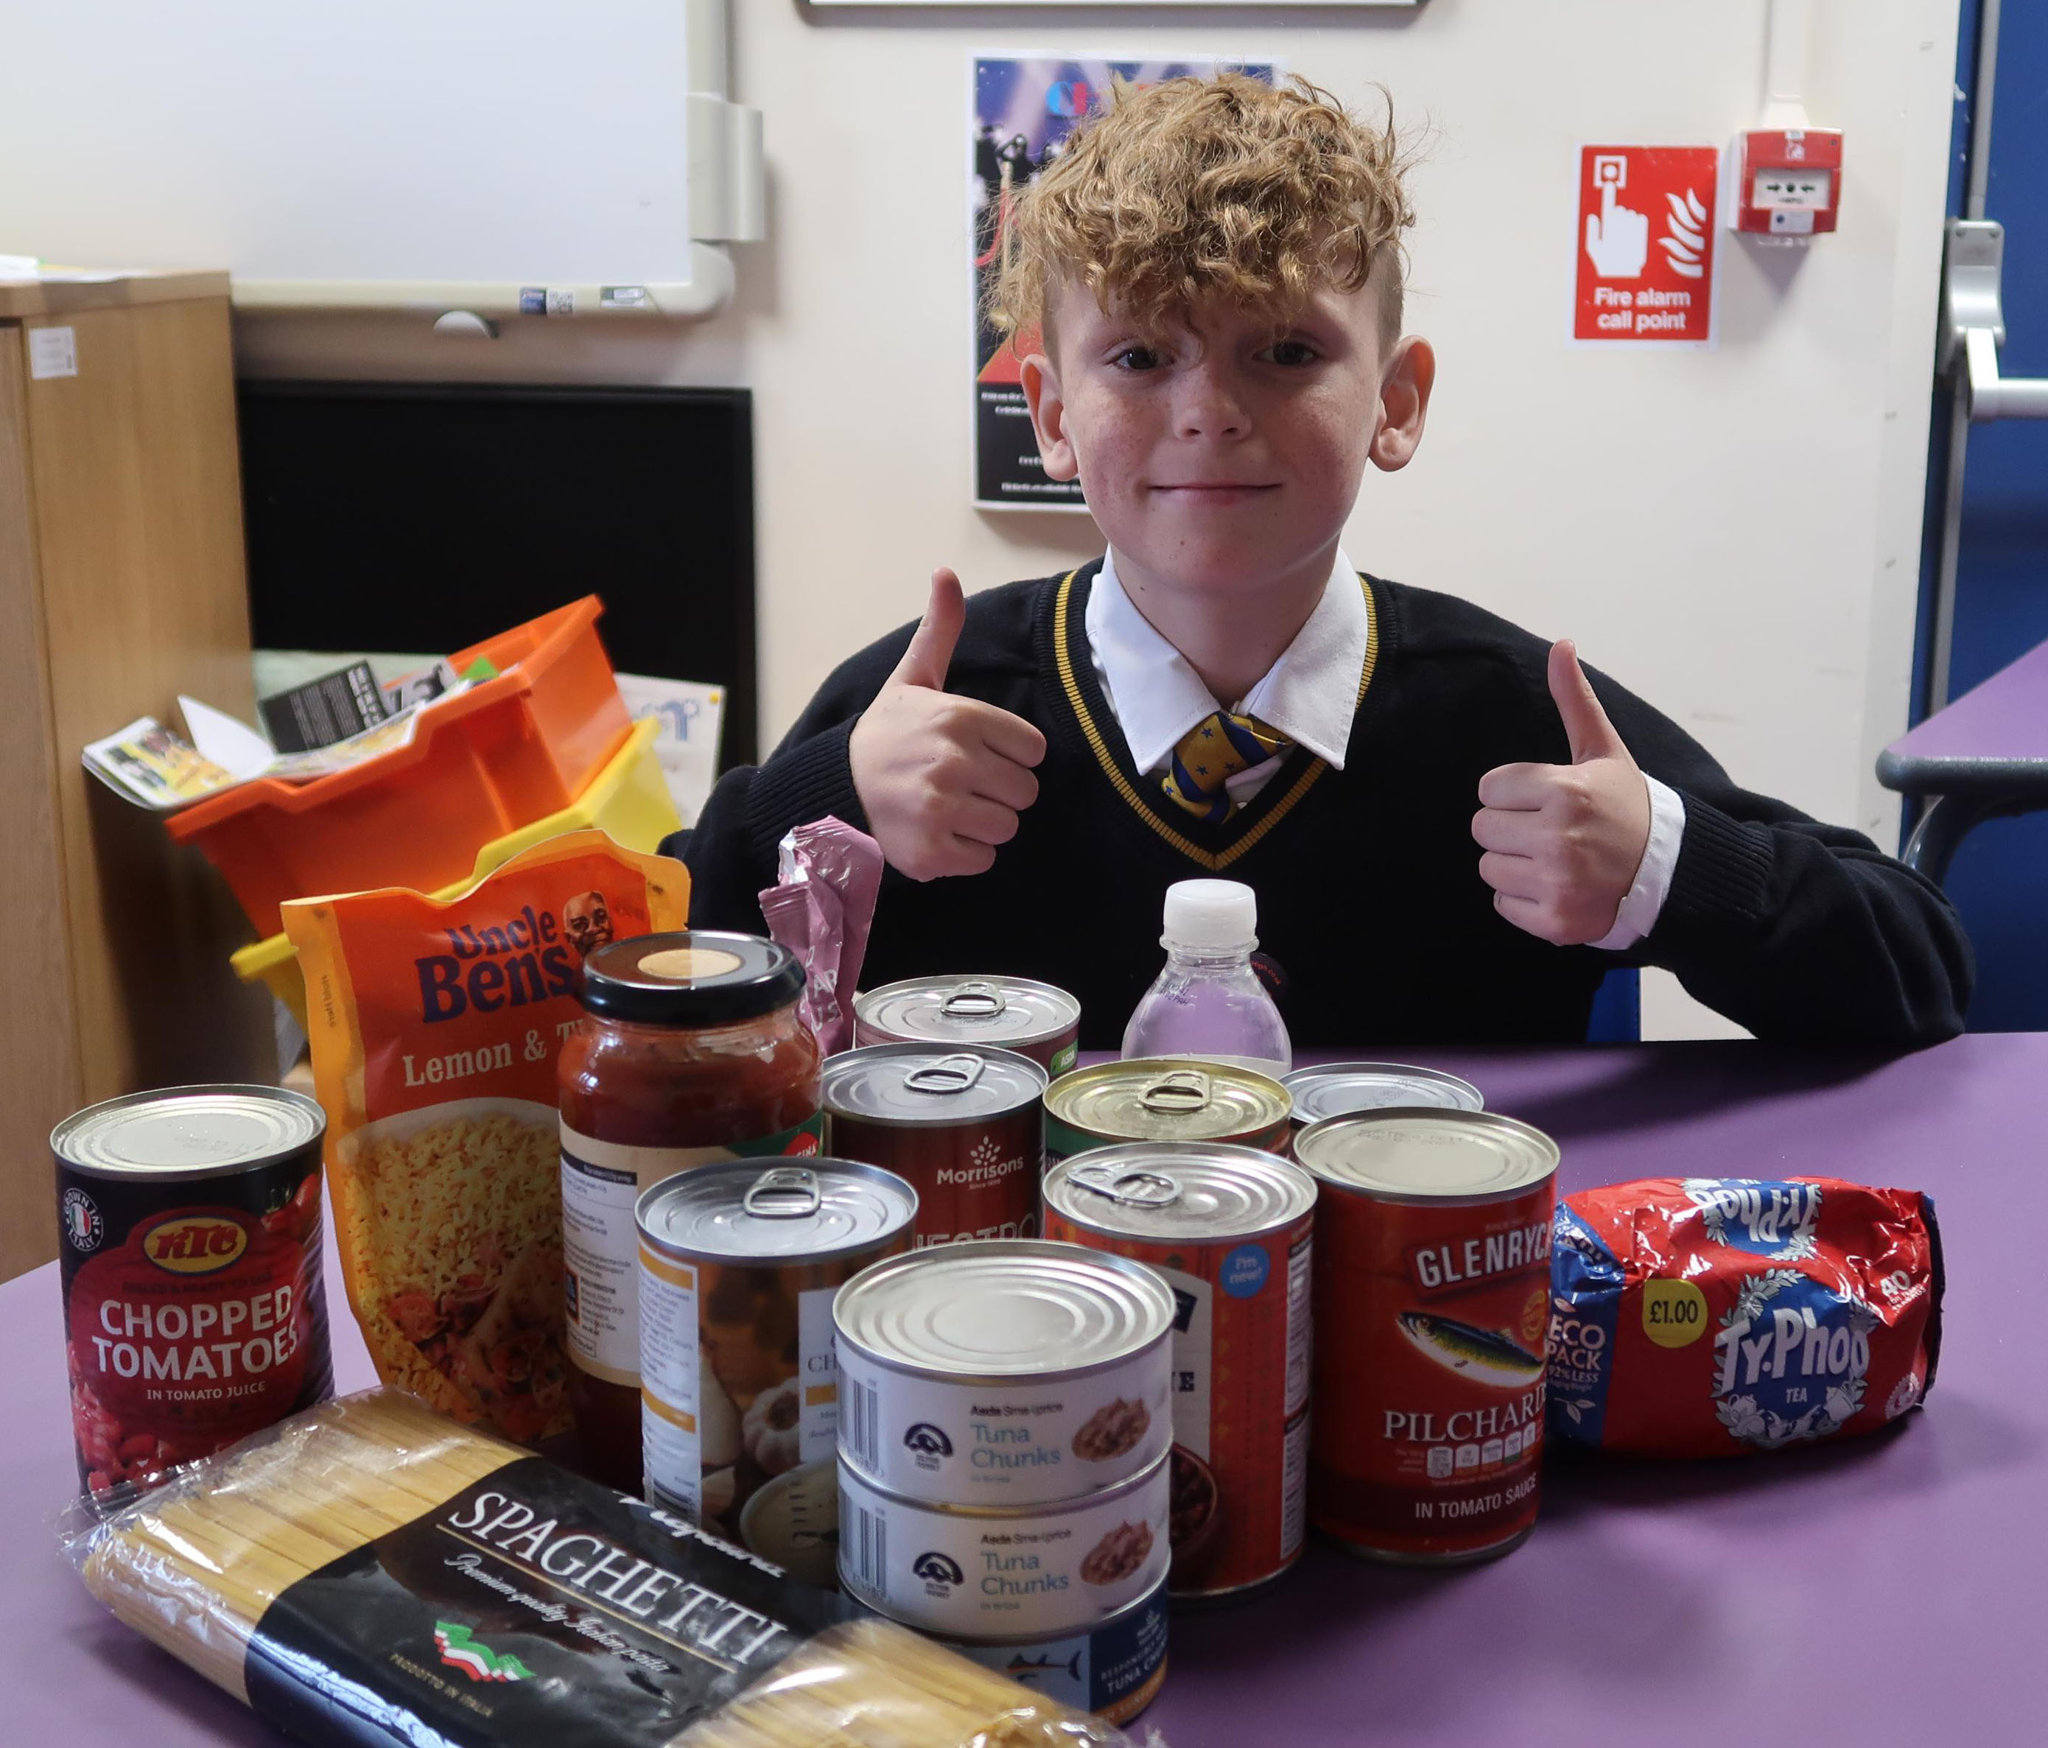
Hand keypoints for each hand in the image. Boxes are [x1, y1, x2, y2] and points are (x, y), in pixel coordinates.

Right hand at [849, 568, 1045, 879]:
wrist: (832, 791)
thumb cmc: (884, 735)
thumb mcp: (913, 679)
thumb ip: (940, 630)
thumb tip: (945, 572)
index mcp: (960, 716)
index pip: (1033, 751)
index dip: (1008, 756)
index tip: (975, 754)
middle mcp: (953, 761)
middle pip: (1026, 792)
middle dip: (998, 793)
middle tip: (958, 785)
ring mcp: (942, 809)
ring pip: (1007, 827)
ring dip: (982, 825)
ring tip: (946, 809)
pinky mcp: (932, 853)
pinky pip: (984, 860)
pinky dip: (964, 855)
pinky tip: (936, 835)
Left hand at [1473, 640, 1651, 945]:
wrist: (1669, 871)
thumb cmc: (1626, 806)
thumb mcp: (1603, 750)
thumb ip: (1574, 700)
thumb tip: (1562, 643)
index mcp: (1565, 791)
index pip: (1489, 788)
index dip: (1513, 793)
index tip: (1547, 800)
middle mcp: (1558, 837)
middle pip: (1482, 828)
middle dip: (1509, 827)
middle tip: (1548, 831)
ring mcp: (1556, 882)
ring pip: (1488, 867)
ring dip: (1514, 864)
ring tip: (1554, 859)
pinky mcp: (1554, 921)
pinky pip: (1502, 904)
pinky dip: (1523, 899)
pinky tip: (1556, 886)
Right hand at [1584, 179, 1648, 278]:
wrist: (1625, 279)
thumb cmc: (1606, 265)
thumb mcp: (1592, 250)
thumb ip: (1592, 231)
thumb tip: (1594, 216)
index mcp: (1605, 231)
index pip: (1606, 208)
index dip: (1608, 194)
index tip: (1609, 183)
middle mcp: (1620, 229)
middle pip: (1619, 211)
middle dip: (1617, 216)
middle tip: (1616, 229)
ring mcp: (1633, 231)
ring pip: (1630, 214)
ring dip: (1627, 220)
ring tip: (1624, 234)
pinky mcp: (1643, 233)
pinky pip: (1640, 219)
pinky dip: (1637, 222)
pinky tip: (1634, 229)